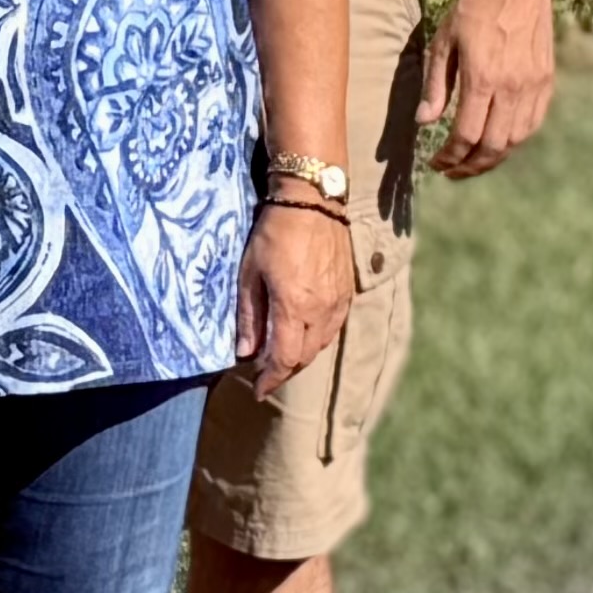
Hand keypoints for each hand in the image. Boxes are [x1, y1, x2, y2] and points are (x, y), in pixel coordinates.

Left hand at [236, 200, 356, 396]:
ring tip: (281, 352)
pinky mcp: (346, 292)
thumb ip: (249, 315)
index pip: (284, 359)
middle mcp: (320, 311)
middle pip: (304, 357)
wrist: (312, 202)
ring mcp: (337, 302)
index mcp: (293, 307)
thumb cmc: (274, 233)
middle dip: (284, 370)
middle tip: (265, 372)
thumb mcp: (250, 272)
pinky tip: (303, 332)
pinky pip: (332, 328)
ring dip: (300, 355)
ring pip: (320, 344)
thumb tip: (245, 351)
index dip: (270, 379)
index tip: (258, 390)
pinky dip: (316, 338)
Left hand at [423, 0, 555, 177]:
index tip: (437, 164)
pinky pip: (533, 121)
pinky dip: (516, 138)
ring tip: (476, 159)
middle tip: (454, 170)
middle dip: (471, 166)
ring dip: (494, 156)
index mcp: (482, 78)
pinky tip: (501, 138)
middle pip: (494, 146)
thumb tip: (424, 121)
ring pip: (516, 139)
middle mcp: (511, 87)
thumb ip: (436, 85)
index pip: (466, 136)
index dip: (450, 157)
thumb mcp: (444, 40)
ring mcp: (533, 85)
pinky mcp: (546, 79)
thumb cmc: (474, 4)